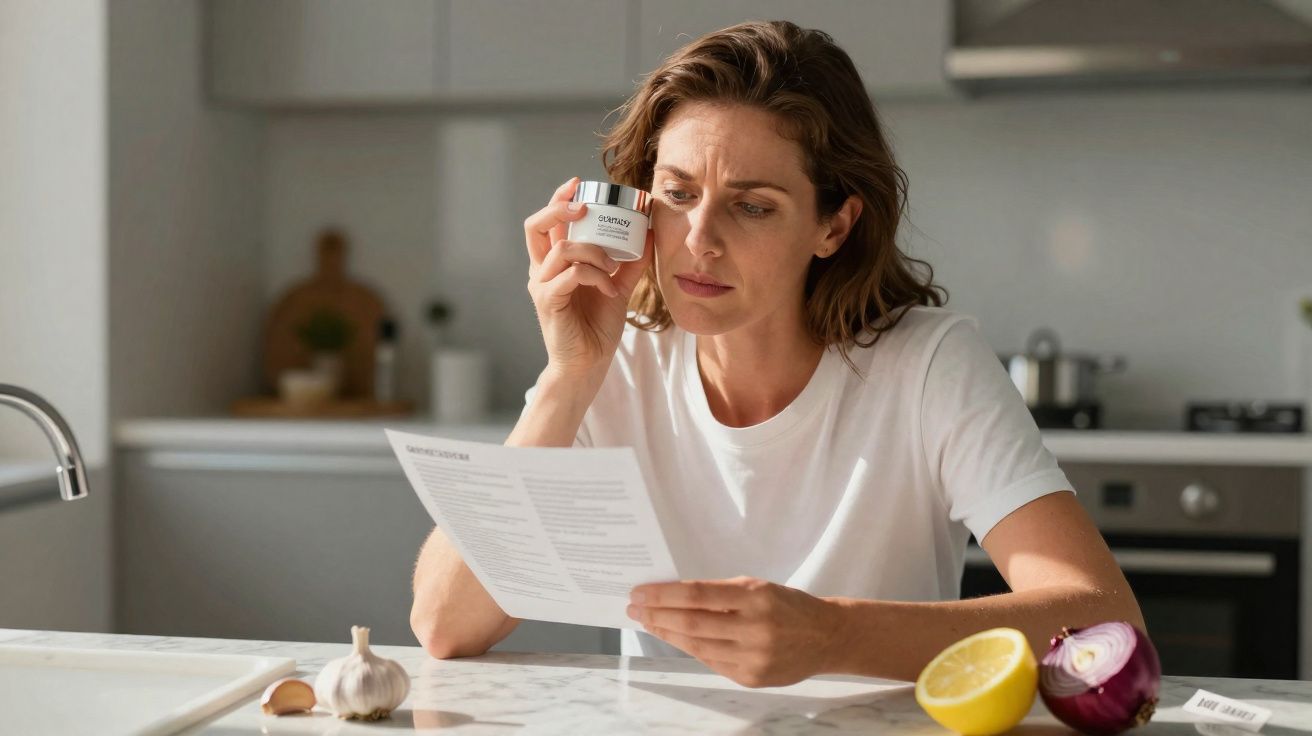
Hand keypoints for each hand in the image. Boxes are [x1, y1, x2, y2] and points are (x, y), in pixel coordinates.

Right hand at [524, 176, 653, 378]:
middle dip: (559, 208)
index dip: (559, 198)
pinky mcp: (548, 302)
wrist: (588, 365)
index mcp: (554, 263)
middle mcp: (542, 270)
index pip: (547, 222)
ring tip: (612, 267)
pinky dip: (595, 276)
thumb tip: (649, 234)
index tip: (579, 184)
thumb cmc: (596, 327)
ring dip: (593, 252)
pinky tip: (610, 290)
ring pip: (562, 250)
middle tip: (585, 208)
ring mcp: (542, 286)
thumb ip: (629, 263)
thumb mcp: (617, 287)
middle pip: (535, 226)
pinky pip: (571, 275)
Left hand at [627, 576, 843, 687]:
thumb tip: (672, 597)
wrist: (827, 637)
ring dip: (667, 634)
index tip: (639, 593)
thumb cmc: (786, 605)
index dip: (664, 595)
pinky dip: (690, 649)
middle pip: (692, 623)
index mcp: (756, 596)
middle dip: (657, 615)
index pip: (698, 594)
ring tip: (649, 623)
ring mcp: (754, 657)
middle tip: (634, 608)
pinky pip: (711, 661)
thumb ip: (720, 593)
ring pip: (697, 646)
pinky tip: (675, 639)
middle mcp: (755, 628)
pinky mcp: (752, 677)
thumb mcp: (757, 587)